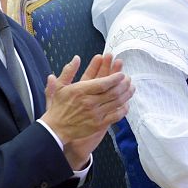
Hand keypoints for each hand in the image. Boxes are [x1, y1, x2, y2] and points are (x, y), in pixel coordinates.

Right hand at [41, 54, 134, 169]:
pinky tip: (126, 104)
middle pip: (113, 92)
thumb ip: (68, 71)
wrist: (55, 129)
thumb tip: (76, 58)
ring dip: (127, 94)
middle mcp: (89, 102)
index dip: (115, 77)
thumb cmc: (58, 106)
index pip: (103, 83)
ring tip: (132, 88)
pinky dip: (123, 109)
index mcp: (81, 91)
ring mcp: (95, 114)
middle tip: (129, 79)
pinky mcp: (98, 124)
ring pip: (116, 102)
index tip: (121, 74)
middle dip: (124, 84)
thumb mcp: (60, 86)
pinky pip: (115, 116)